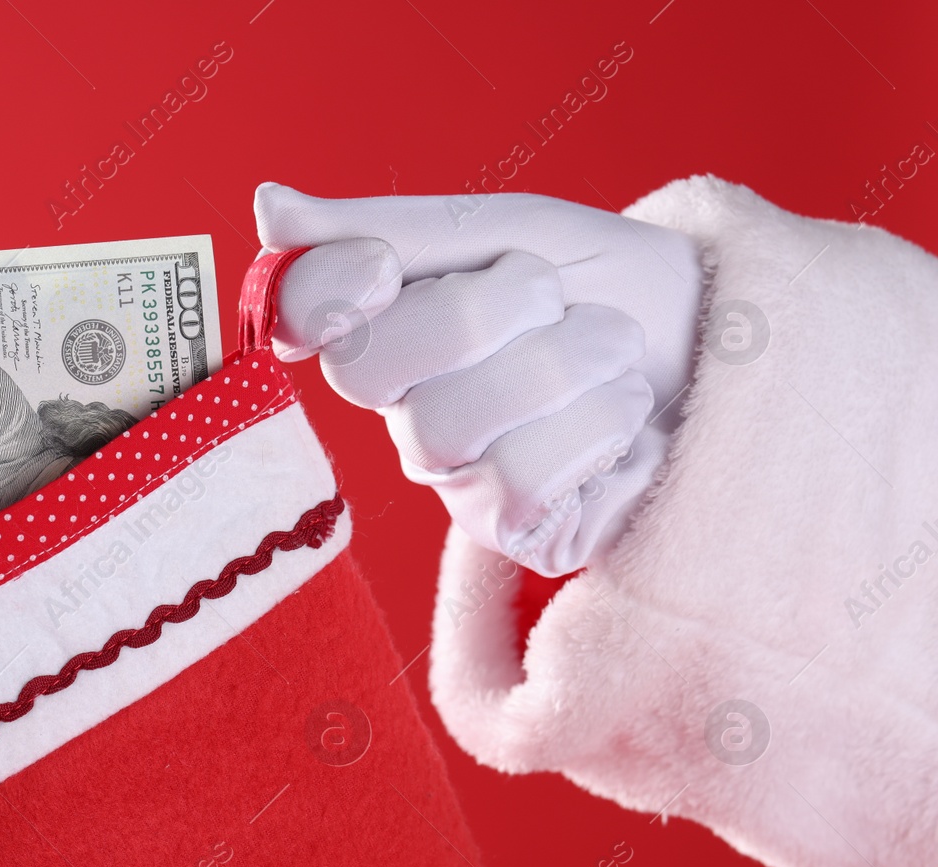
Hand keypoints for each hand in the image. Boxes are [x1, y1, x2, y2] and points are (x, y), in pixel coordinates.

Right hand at [254, 183, 702, 575]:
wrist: (722, 343)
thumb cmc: (607, 284)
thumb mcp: (506, 230)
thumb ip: (386, 226)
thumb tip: (267, 208)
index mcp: (386, 329)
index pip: (302, 314)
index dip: (330, 291)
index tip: (385, 266)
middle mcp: (404, 412)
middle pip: (374, 370)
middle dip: (485, 313)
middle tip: (556, 298)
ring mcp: (455, 481)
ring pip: (450, 429)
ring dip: (560, 370)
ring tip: (612, 357)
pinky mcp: (515, 535)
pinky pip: (516, 489)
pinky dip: (593, 434)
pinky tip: (622, 423)